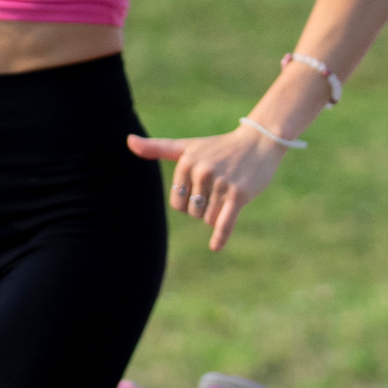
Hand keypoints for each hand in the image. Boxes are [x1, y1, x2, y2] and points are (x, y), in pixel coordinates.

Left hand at [126, 125, 286, 252]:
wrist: (259, 142)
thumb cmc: (218, 147)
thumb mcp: (187, 147)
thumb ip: (157, 148)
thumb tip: (128, 141)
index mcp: (186, 163)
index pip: (177, 203)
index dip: (189, 202)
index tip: (202, 188)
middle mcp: (202, 172)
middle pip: (193, 212)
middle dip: (204, 207)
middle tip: (219, 188)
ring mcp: (221, 183)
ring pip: (208, 218)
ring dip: (218, 214)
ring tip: (229, 193)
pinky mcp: (239, 194)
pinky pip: (224, 222)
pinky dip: (220, 236)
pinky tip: (215, 246)